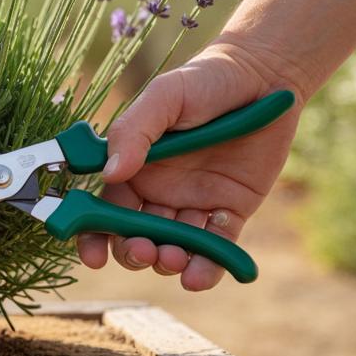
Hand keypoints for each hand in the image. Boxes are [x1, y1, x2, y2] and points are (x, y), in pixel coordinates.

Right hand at [76, 37, 303, 289]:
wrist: (264, 79)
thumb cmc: (205, 82)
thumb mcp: (163, 98)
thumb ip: (133, 132)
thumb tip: (108, 174)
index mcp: (135, 168)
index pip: (105, 210)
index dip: (93, 236)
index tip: (92, 256)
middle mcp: (159, 192)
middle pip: (136, 237)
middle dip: (134, 252)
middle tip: (143, 250)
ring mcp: (195, 204)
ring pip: (174, 248)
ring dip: (168, 261)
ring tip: (173, 258)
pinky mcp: (231, 212)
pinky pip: (216, 248)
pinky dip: (207, 268)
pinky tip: (198, 276)